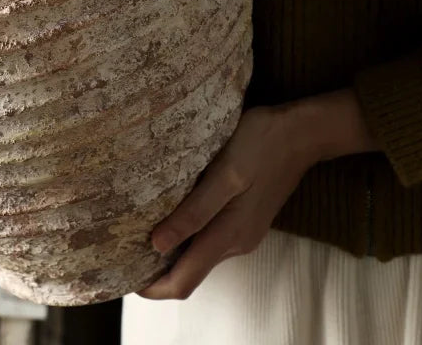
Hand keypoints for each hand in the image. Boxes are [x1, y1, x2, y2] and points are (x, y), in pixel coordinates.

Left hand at [140, 89, 377, 299]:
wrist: (301, 133)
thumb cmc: (259, 145)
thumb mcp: (224, 174)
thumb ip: (194, 212)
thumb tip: (157, 245)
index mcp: (229, 236)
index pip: (184, 282)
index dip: (152, 288)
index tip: (123, 276)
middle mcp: (236, 242)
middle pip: (189, 272)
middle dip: (155, 269)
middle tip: (120, 248)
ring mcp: (242, 232)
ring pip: (198, 254)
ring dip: (169, 250)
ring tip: (136, 229)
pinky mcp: (244, 217)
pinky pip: (208, 236)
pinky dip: (185, 233)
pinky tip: (168, 212)